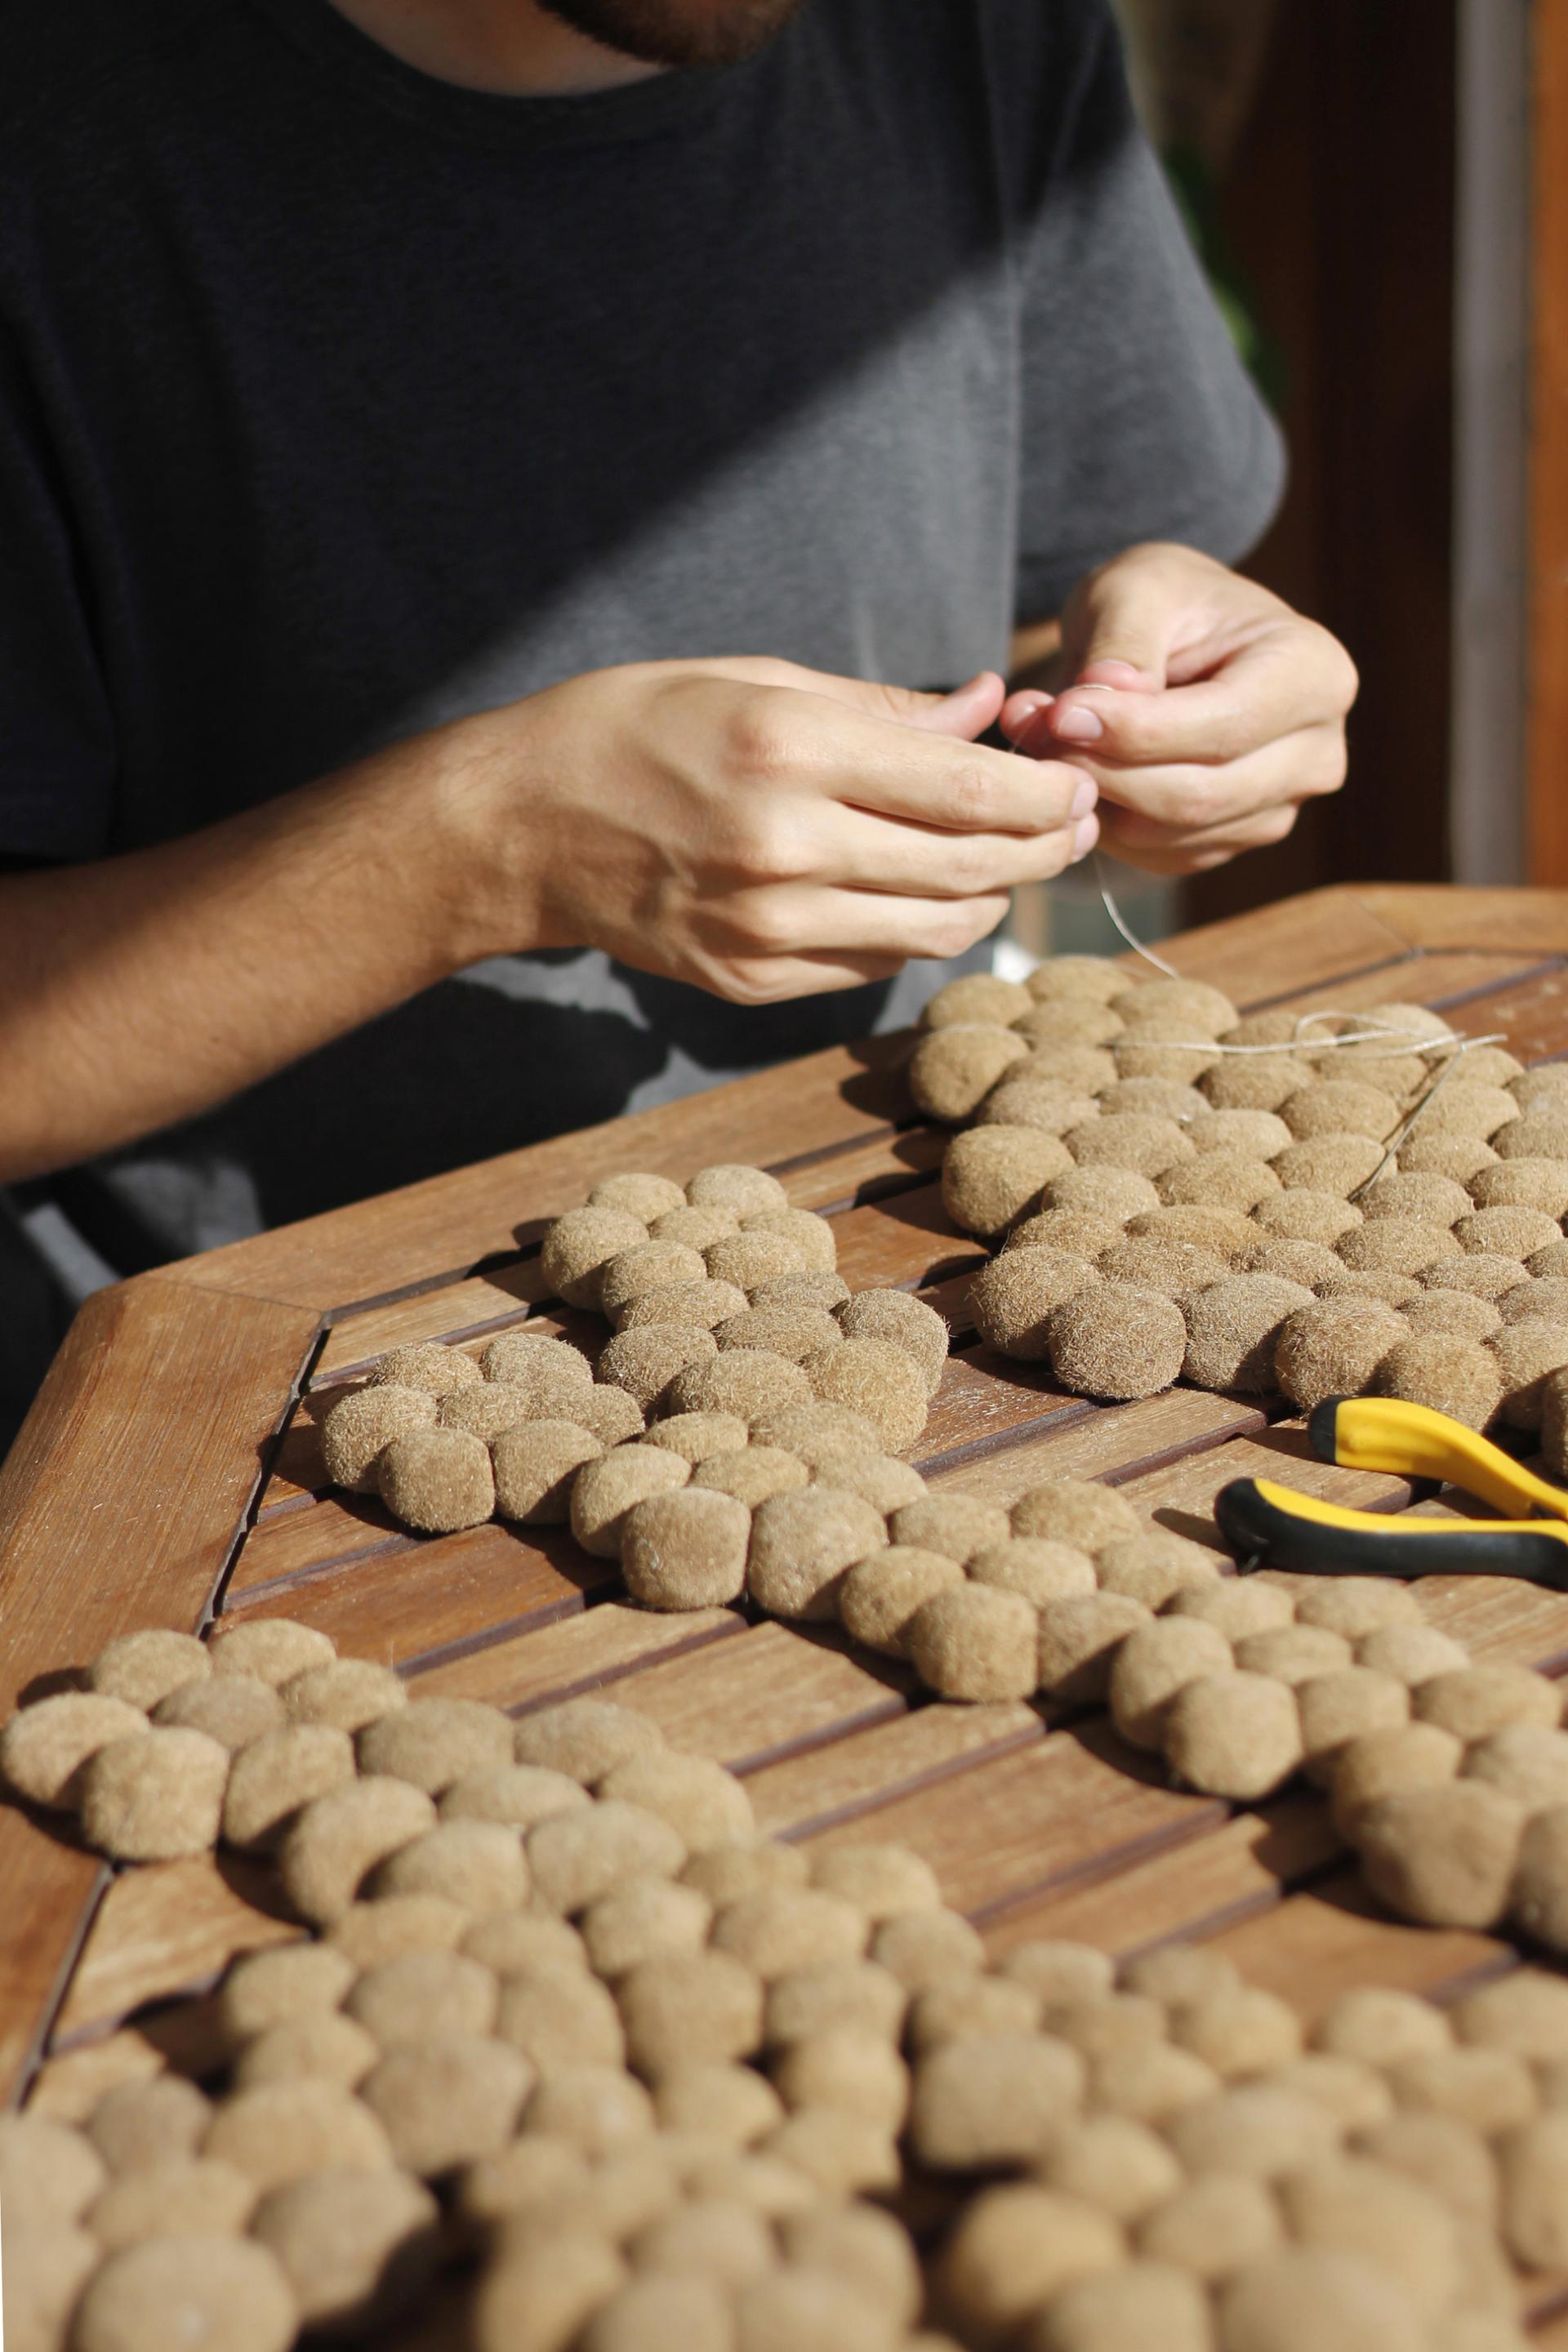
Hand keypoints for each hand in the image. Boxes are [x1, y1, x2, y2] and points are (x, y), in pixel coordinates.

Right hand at [463, 656, 1098, 1002]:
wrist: (521, 827)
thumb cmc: (636, 727)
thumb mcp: (757, 680)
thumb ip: (883, 707)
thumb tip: (987, 711)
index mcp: (790, 752)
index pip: (971, 793)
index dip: (1049, 796)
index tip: (1080, 783)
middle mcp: (785, 848)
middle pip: (972, 868)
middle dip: (1044, 848)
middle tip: (1076, 823)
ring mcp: (767, 927)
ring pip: (938, 930)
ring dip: (991, 898)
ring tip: (1007, 861)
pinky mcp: (752, 979)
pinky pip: (876, 964)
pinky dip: (918, 931)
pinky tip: (921, 893)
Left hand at [999, 543, 1356, 873]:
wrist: (1177, 637)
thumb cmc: (1164, 601)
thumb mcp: (1137, 587)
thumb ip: (1121, 639)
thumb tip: (1107, 696)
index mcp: (1313, 674)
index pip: (1221, 729)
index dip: (1132, 732)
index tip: (1057, 711)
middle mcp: (1316, 752)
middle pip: (1198, 796)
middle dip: (1103, 770)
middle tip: (1031, 731)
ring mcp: (1280, 806)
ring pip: (1171, 835)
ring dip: (1093, 798)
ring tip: (1041, 740)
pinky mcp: (1234, 840)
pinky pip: (1159, 856)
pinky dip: (1105, 822)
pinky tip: (1077, 771)